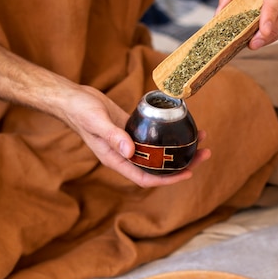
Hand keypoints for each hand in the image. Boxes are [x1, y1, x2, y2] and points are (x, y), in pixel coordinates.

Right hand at [61, 85, 210, 187]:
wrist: (72, 98)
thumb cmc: (80, 111)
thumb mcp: (97, 122)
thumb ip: (113, 136)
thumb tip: (131, 152)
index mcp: (117, 160)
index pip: (146, 178)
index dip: (168, 180)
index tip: (188, 173)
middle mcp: (125, 155)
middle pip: (158, 167)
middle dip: (182, 163)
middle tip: (205, 152)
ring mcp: (129, 144)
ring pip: (159, 152)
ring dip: (179, 148)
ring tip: (201, 138)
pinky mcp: (131, 130)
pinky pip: (154, 137)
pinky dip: (169, 134)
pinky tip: (182, 126)